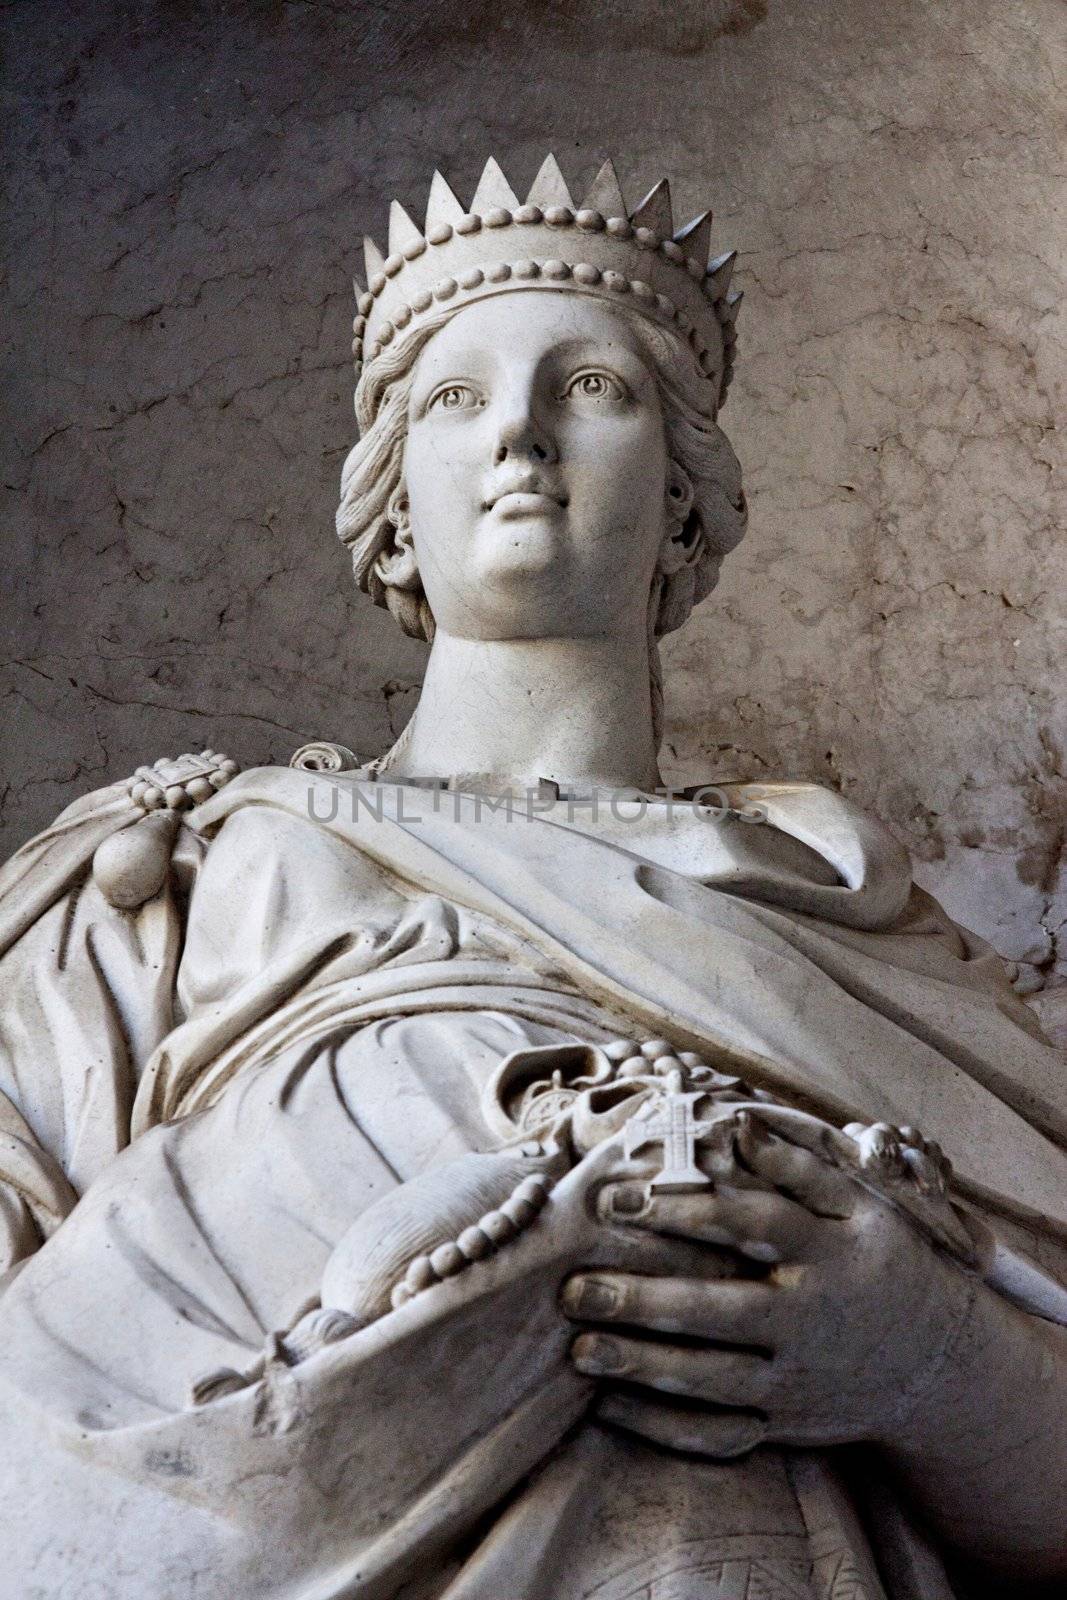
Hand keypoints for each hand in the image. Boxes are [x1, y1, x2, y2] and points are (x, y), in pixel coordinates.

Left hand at [561, 1114, 977, 1457]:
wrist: (937, 1364)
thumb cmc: (882, 1262)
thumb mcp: (861, 1206)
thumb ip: (798, 1166)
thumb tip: (736, 1124)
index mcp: (826, 1256)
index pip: (750, 1226)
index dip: (683, 1210)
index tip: (617, 1199)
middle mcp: (809, 1323)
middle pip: (719, 1314)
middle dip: (643, 1302)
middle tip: (574, 1289)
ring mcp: (797, 1383)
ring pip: (711, 1383)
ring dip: (642, 1368)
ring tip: (579, 1350)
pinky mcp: (786, 1427)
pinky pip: (718, 1436)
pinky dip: (663, 1428)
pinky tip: (609, 1407)